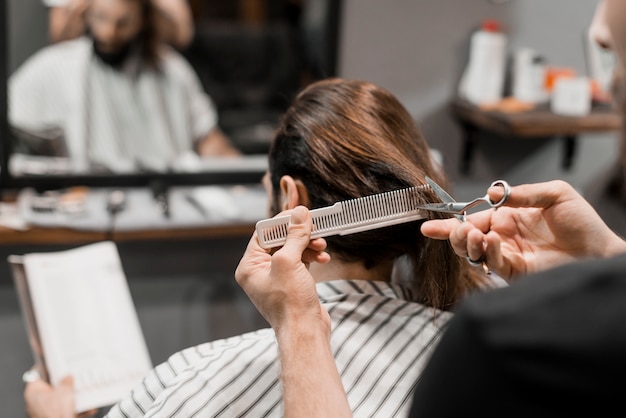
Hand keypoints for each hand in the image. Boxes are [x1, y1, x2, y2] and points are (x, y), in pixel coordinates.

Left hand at [24, 374, 97, 417]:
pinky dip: (75, 408)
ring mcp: (43, 411)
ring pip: (59, 399)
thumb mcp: (65, 390)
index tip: (54, 363)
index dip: (47, 367)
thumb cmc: (56, 414)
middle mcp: (35, 401)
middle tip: (72, 379)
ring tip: (83, 394)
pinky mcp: (52, 417)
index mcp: (33, 391)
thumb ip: (66, 381)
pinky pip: (64, 409)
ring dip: (72, 397)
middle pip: (50, 387)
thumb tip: (68, 378)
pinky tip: (87, 408)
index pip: (37, 374)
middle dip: (64, 384)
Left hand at [235, 206, 330, 336]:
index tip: (299, 214)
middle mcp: (260, 271)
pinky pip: (301, 261)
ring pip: (293, 249)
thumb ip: (294, 236)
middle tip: (314, 227)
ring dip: (309, 244)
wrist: (305, 332)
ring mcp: (277, 278)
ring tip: (321, 246)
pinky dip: (312, 256)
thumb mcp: (289, 263)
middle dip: (299, 234)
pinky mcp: (292, 283)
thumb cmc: (290, 304)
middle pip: (279, 240)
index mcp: (249, 266)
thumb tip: (299, 214)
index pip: (263, 233)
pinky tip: (323, 258)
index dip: (282, 222)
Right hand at [421, 180, 625, 279]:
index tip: (430, 225)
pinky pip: (492, 264)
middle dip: (455, 234)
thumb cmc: (583, 223)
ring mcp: (508, 255)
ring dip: (467, 244)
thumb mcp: (556, 194)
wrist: (602, 252)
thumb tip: (490, 193)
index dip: (451, 222)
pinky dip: (487, 253)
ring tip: (473, 236)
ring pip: (474, 253)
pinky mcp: (515, 272)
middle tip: (459, 230)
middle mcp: (504, 237)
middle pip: (467, 238)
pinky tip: (492, 243)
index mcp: (509, 217)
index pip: (473, 218)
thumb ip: (523, 193)